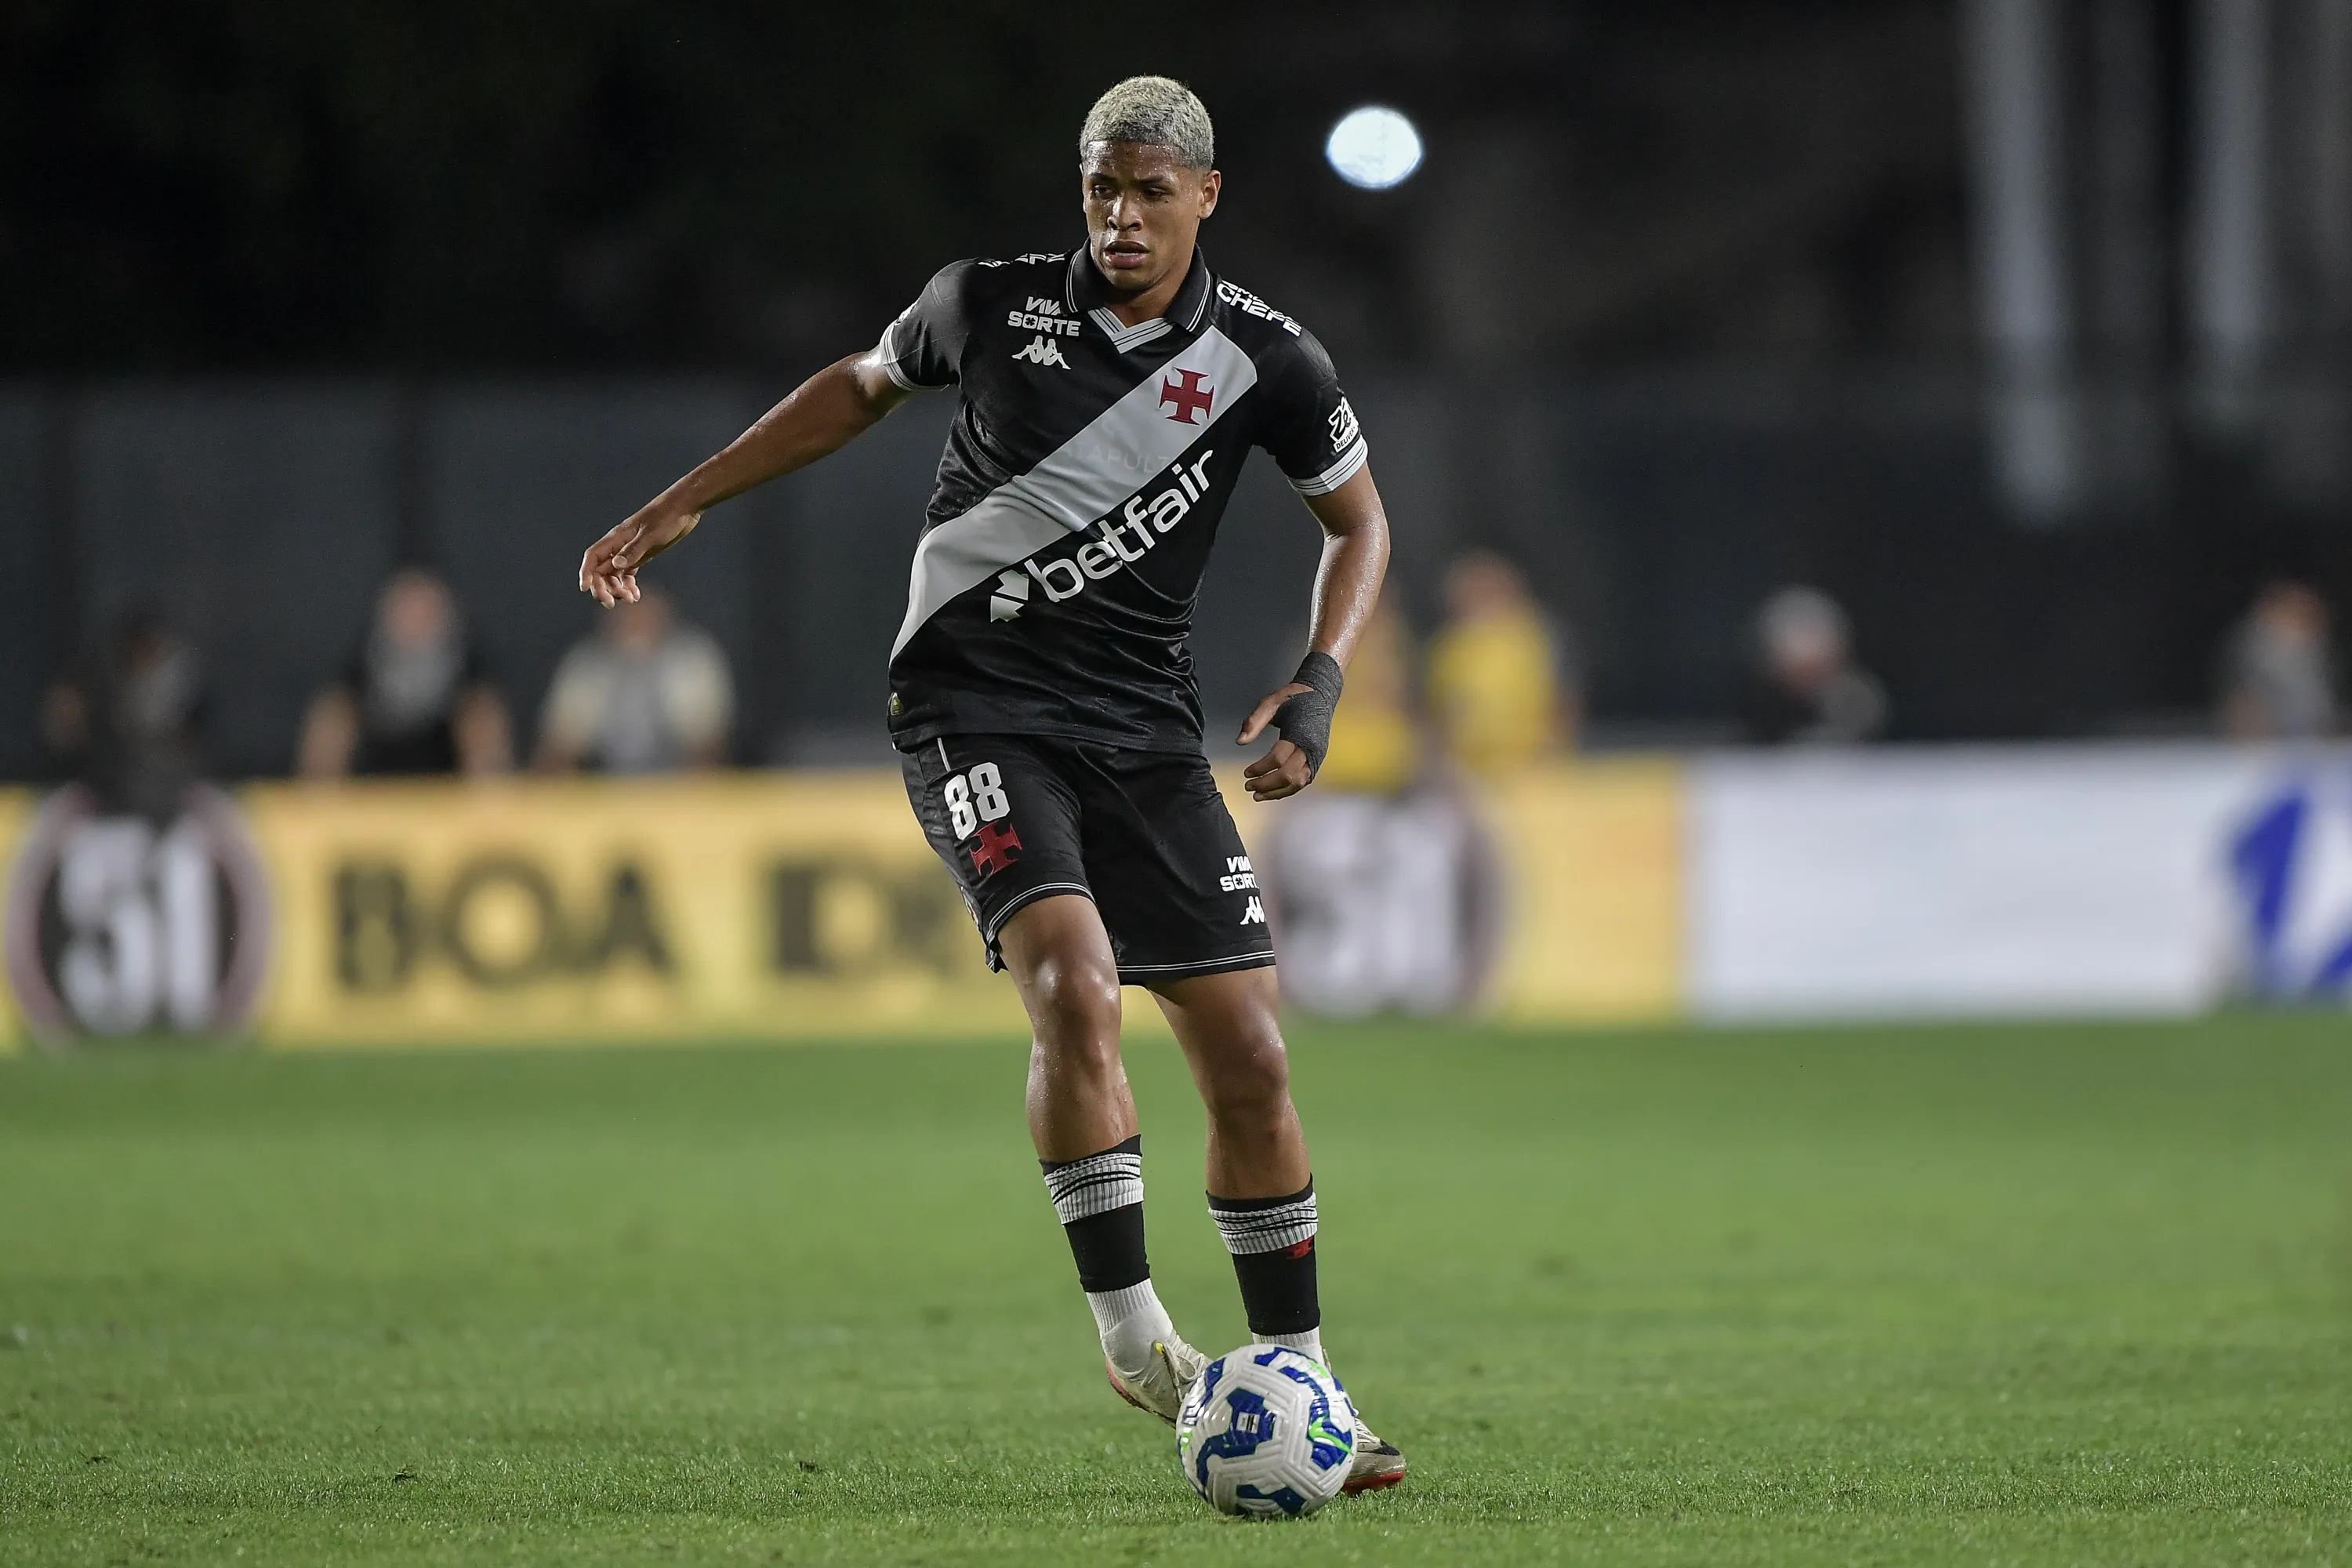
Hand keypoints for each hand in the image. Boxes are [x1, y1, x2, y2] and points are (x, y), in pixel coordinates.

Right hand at [579, 504, 699, 606]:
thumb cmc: (667, 518)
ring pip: (614, 575)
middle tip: (611, 604)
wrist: (684, 508)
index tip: (585, 589)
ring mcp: (630, 551)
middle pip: (601, 570)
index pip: (593, 557)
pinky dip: (628, 586)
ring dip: (617, 590)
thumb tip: (615, 565)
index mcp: (617, 538)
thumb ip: (634, 550)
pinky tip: (636, 595)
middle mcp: (619, 545)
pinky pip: (628, 574)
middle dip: (603, 588)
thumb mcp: (651, 535)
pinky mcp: (642, 554)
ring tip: (630, 600)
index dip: (586, 573)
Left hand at [1238, 682, 1314, 800]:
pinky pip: (1304, 780)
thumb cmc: (1294, 697)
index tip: (1246, 772)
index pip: (1277, 759)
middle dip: (1266, 785)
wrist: (1320, 693)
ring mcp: (1316, 755)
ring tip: (1259, 796)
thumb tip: (1240, 742)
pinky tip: (1274, 791)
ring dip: (1277, 792)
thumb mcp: (1270, 703)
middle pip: (1288, 776)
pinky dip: (1288, 789)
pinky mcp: (1318, 759)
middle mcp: (1310, 747)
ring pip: (1298, 783)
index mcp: (1299, 733)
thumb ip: (1254, 722)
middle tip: (1249, 787)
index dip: (1260, 768)